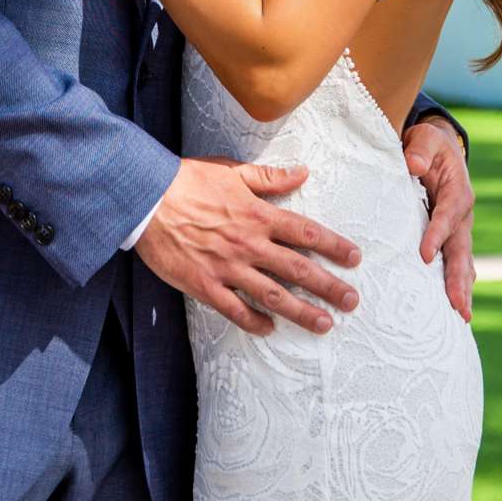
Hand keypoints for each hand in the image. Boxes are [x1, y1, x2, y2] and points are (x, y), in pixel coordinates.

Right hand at [136, 156, 362, 335]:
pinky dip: (254, 322)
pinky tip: (270, 329)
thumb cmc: (188, 181)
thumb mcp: (232, 171)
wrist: (146, 199)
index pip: (305, 232)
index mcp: (258, 214)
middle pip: (297, 269)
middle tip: (352, 301)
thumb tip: (302, 173)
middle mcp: (249, 244)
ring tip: (324, 324)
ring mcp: (228, 268)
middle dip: (328, 286)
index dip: (333, 246)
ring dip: (302, 311)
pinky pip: (235, 310)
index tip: (354, 258)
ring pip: (273, 295)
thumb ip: (269, 178)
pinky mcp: (206, 285)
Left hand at [403, 118, 475, 323]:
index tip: (425, 256)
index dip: (437, 235)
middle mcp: (462, 215)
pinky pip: (457, 264)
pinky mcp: (452, 238)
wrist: (438, 149)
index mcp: (456, 190)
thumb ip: (421, 149)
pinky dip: (459, 285)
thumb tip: (413, 164)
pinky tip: (456, 308)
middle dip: (459, 277)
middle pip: (461, 249)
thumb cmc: (428, 145)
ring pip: (463, 262)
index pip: (446, 216)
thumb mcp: (425, 138)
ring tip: (462, 315)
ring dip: (462, 288)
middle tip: (457, 305)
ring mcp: (460, 230)